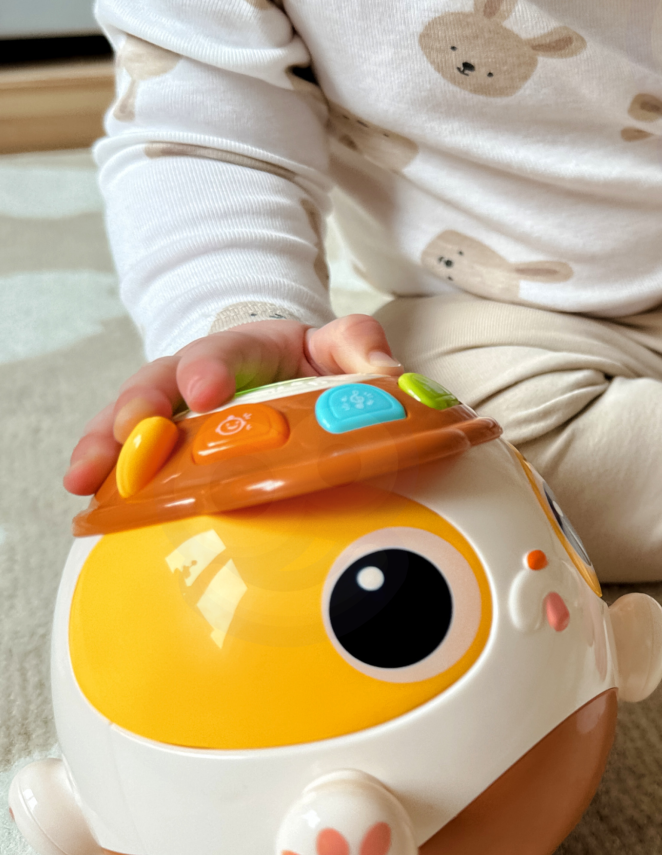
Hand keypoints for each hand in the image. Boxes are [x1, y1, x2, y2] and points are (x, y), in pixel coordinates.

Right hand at [63, 315, 399, 496]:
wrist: (280, 371)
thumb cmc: (310, 364)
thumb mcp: (339, 347)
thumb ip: (362, 351)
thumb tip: (386, 376)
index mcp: (241, 350)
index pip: (220, 353)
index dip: (210, 371)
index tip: (206, 395)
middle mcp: (193, 377)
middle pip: (155, 384)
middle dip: (137, 407)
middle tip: (127, 432)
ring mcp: (171, 414)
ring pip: (126, 423)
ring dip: (104, 448)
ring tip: (82, 478)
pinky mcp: (162, 449)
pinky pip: (128, 462)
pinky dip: (107, 482)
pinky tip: (89, 507)